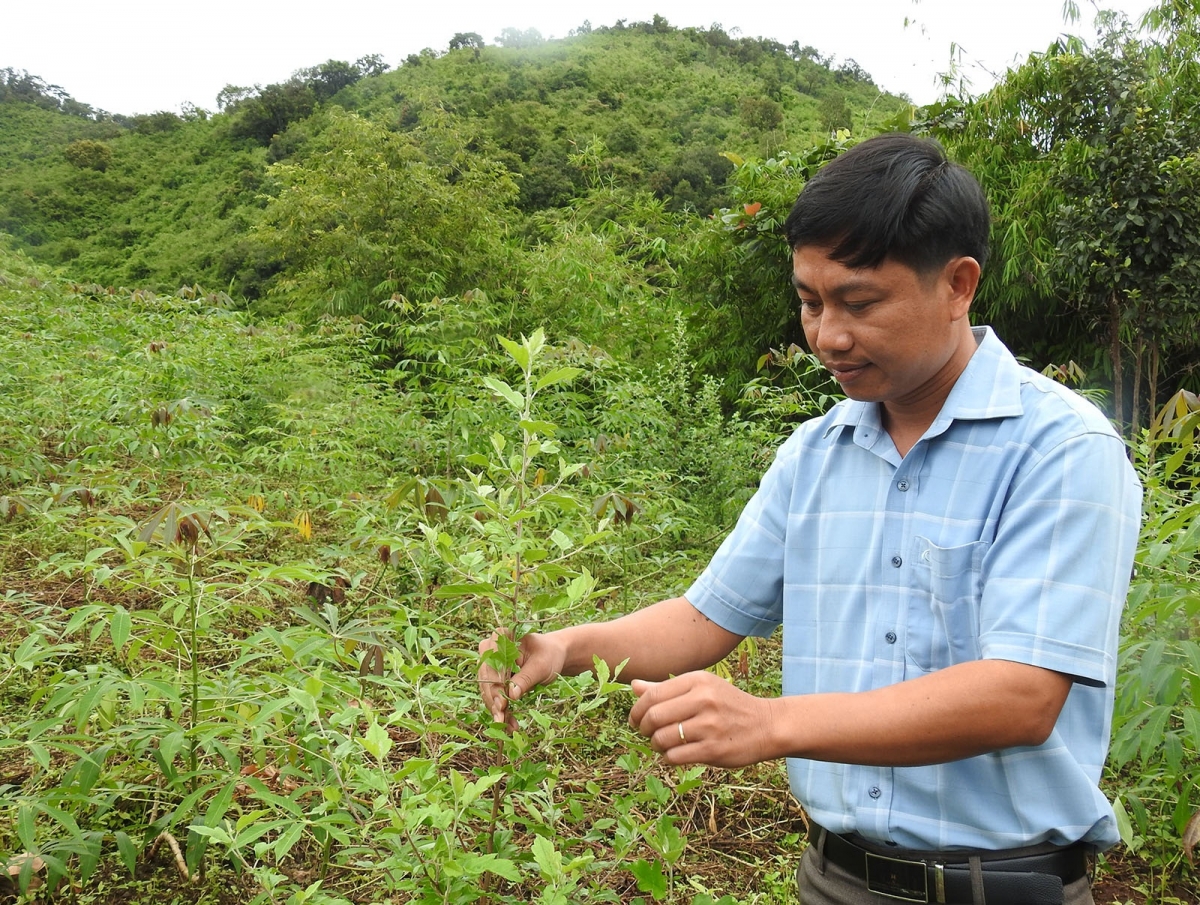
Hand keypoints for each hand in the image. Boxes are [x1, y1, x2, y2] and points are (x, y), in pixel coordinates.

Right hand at [478, 630, 566, 730]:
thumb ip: (525, 678)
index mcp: (502, 637)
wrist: (553, 657)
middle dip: (493, 699)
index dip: (495, 681)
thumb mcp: (541, 665)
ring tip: (505, 724)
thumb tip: (510, 695)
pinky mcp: (494, 679)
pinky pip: (493, 696)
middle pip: (486, 677)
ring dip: (495, 708)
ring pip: (487, 689)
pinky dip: (501, 710)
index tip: (502, 700)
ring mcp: (490, 665)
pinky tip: (508, 724)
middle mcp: (491, 650)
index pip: (493, 660)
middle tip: (501, 716)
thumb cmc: (548, 655)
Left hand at [628, 671, 776, 767]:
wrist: (767, 725)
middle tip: (646, 733)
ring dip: (655, 745)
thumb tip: (633, 685)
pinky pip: (675, 756)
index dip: (637, 710)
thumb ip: (667, 688)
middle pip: (654, 717)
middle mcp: (703, 700)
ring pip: (662, 738)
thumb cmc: (728, 705)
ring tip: (661, 744)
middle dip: (643, 728)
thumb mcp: (702, 688)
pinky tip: (674, 754)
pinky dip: (667, 757)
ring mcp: (709, 726)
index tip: (634, 719)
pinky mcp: (713, 750)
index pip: (652, 695)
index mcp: (698, 680)